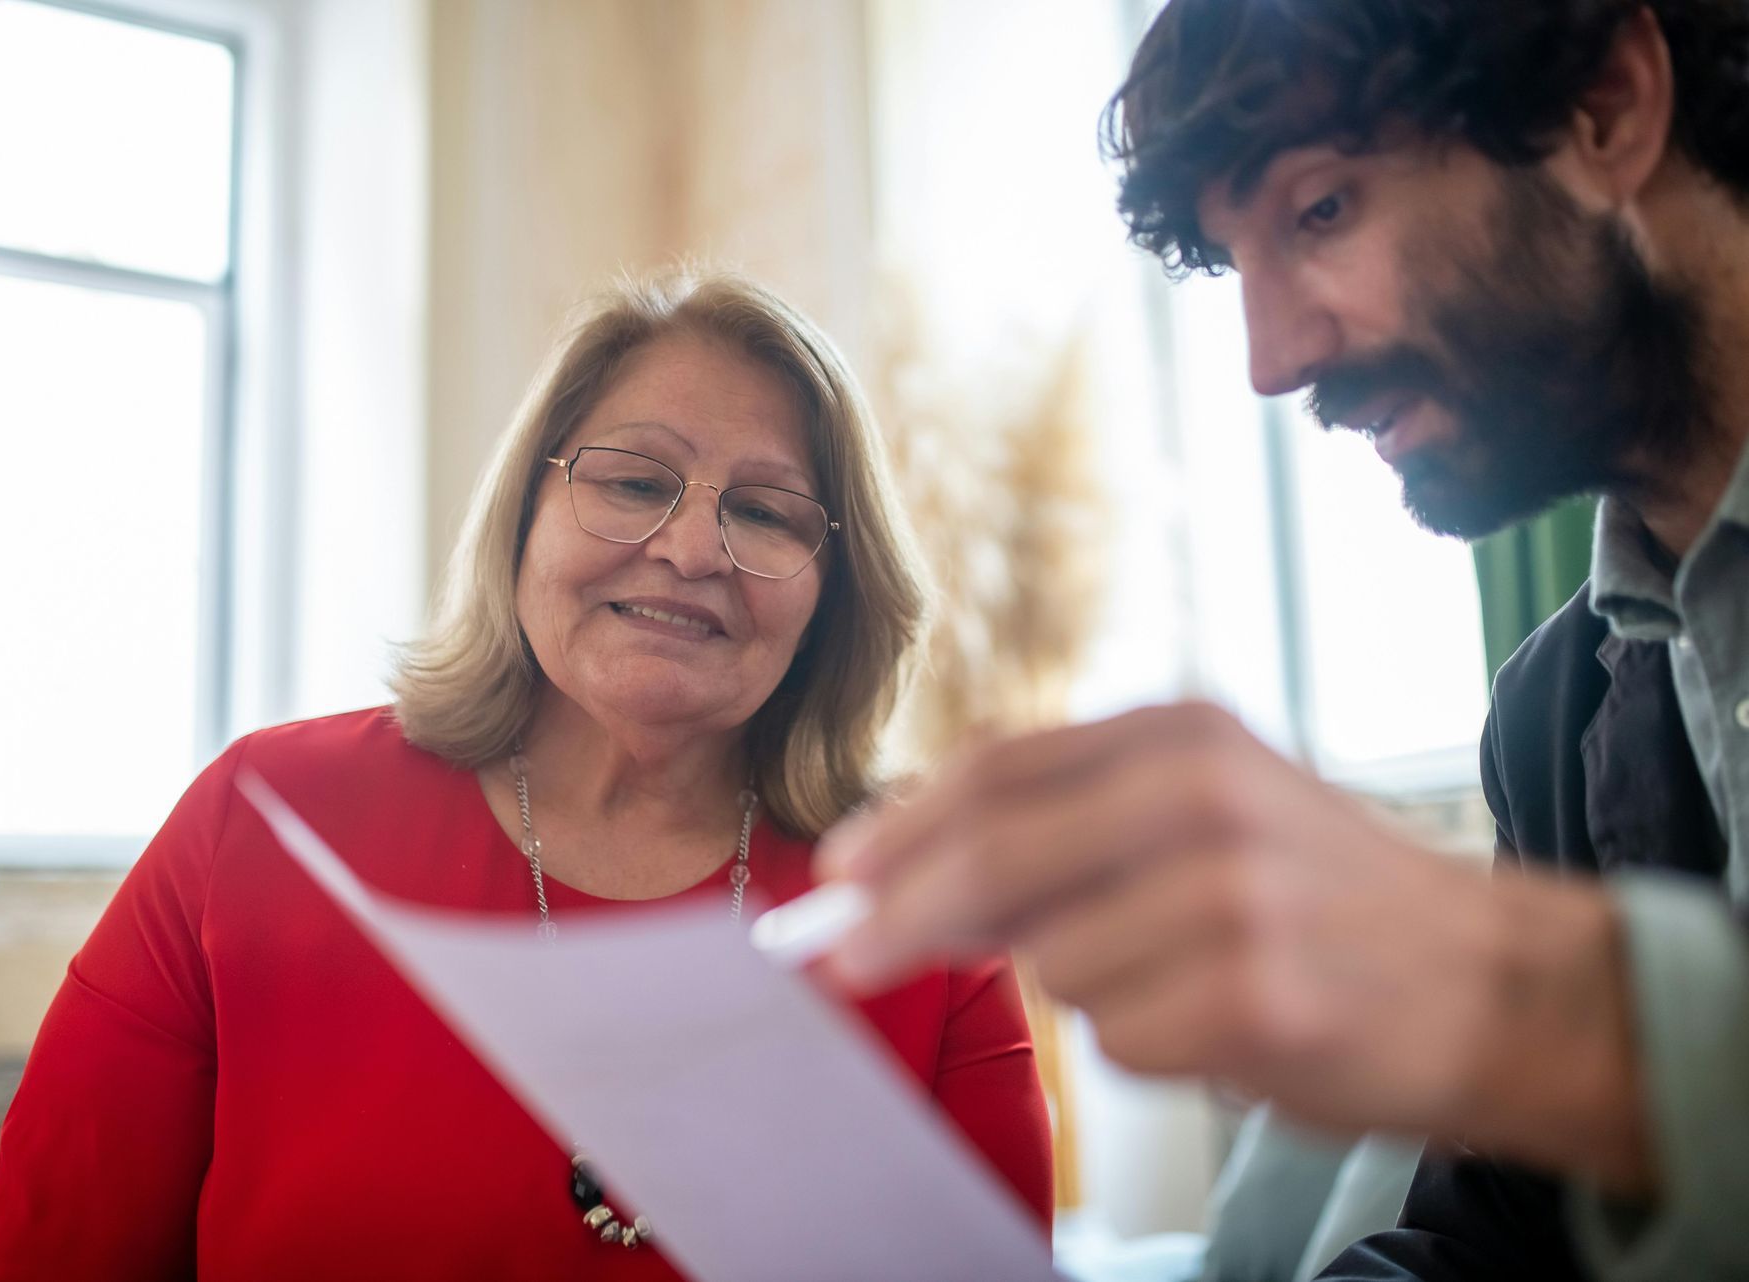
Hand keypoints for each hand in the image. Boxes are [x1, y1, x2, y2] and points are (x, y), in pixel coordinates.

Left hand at [817, 702, 1653, 1192]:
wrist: (1495, 982)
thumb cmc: (1322, 899)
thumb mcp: (1205, 814)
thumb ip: (1064, 832)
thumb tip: (900, 876)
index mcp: (1183, 732)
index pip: (998, 768)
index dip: (901, 825)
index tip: (837, 873)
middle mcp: (1207, 794)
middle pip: (995, 855)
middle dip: (902, 913)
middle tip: (845, 958)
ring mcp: (1236, 892)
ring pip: (1054, 964)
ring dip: (1084, 991)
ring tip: (1176, 978)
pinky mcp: (1259, 994)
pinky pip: (1121, 1038)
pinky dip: (1147, 1045)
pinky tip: (1221, 1022)